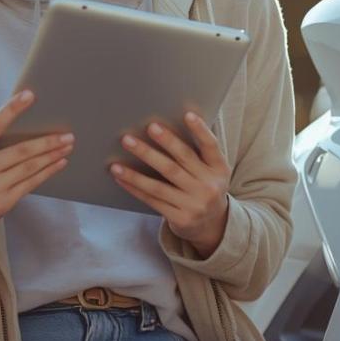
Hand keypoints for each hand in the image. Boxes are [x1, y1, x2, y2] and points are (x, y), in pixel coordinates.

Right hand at [0, 90, 73, 246]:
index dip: (12, 109)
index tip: (29, 95)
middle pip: (20, 151)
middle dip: (47, 142)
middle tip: (67, 134)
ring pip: (29, 168)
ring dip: (51, 156)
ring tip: (67, 146)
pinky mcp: (2, 204)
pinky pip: (29, 185)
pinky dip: (46, 173)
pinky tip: (58, 164)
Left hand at [111, 112, 230, 257]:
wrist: (212, 226)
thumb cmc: (205, 188)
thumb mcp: (213, 171)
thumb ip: (198, 152)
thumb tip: (168, 128)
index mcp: (219, 169)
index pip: (210, 146)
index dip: (200, 130)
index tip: (187, 114)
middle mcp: (209, 187)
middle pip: (181, 161)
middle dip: (163, 142)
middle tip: (147, 127)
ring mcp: (195, 204)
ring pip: (160, 183)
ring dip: (137, 168)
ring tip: (123, 152)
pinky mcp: (180, 219)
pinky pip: (152, 199)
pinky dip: (134, 186)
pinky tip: (120, 176)